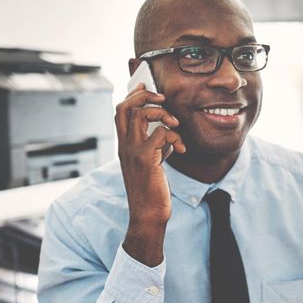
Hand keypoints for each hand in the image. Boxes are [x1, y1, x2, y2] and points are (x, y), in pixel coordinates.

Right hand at [115, 84, 185, 265]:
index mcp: (124, 145)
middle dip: (144, 96)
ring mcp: (133, 151)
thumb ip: (156, 145)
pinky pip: (162, 133)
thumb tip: (168, 130)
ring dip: (162, 113)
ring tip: (175, 124)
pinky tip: (182, 149)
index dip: (132, 96)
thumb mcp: (152, 163)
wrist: (147, 214)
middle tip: (162, 100)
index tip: (146, 88)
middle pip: (125, 107)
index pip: (120, 111)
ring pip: (140, 114)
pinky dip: (176, 136)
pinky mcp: (146, 158)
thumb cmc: (151, 190)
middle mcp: (124, 146)